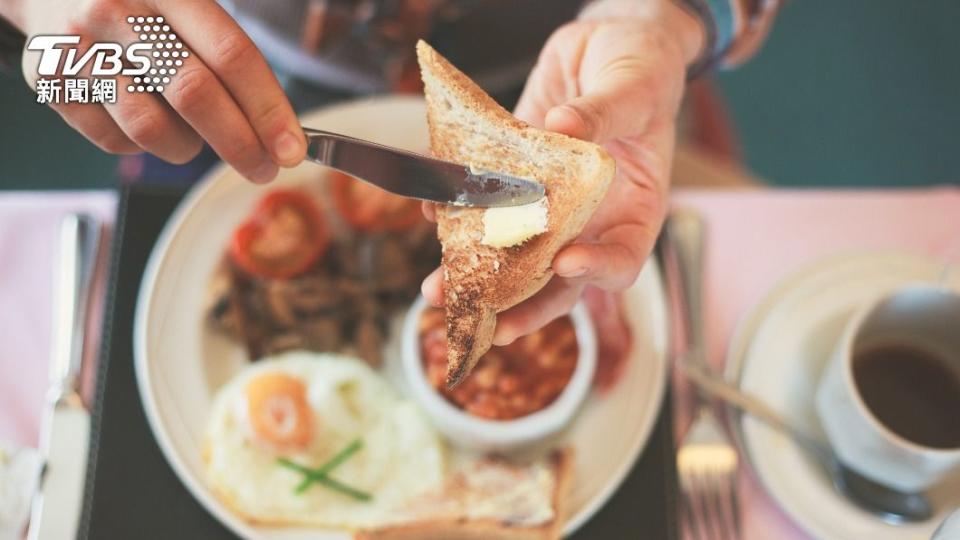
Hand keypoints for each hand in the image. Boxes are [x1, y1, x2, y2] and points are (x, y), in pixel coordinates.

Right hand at [11, 0, 304, 182]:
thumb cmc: (139, 4)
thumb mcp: (185, 4)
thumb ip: (227, 56)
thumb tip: (277, 131)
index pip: (230, 55)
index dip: (267, 108)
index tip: (291, 148)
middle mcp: (117, 11)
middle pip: (195, 95)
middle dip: (240, 144)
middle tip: (264, 168)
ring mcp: (78, 47)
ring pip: (151, 129)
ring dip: (187, 148)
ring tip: (193, 135)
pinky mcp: (51, 81)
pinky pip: (115, 141)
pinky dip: (143, 146)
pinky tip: (147, 119)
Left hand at [422, 0, 702, 343]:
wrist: (606, 43)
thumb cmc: (642, 67)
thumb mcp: (635, 85)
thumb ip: (604, 111)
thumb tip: (563, 127)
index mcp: (635, 207)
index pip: (622, 258)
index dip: (597, 270)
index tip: (566, 263)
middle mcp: (591, 218)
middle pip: (559, 279)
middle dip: (521, 304)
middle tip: (485, 322)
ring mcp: (550, 204)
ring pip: (515, 254)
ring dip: (476, 275)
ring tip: (437, 289)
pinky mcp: (516, 180)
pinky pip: (488, 206)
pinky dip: (458, 214)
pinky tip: (434, 214)